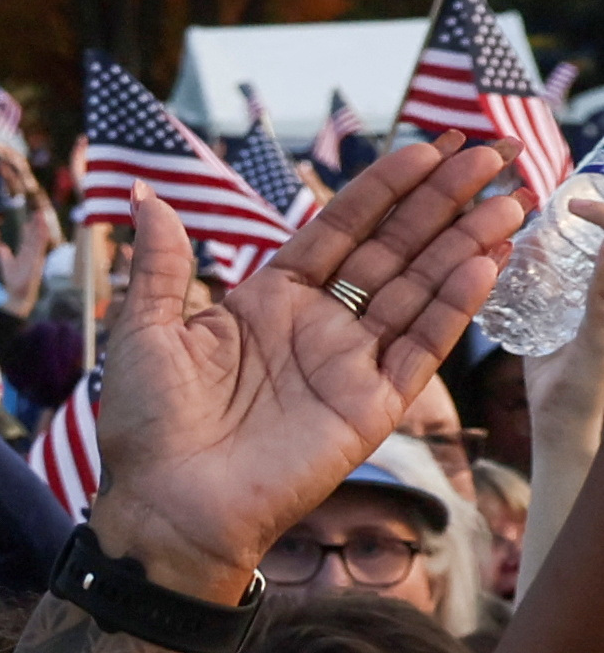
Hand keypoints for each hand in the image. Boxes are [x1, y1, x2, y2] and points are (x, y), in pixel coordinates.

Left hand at [89, 139, 519, 597]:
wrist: (164, 506)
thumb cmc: (147, 427)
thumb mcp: (145, 332)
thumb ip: (161, 265)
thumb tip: (148, 197)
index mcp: (267, 302)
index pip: (340, 229)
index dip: (384, 188)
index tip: (427, 146)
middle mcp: (317, 327)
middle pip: (393, 250)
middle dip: (441, 202)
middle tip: (489, 153)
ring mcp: (348, 365)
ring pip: (419, 291)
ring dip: (463, 244)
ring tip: (507, 198)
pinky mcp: (370, 407)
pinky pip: (419, 348)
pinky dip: (452, 307)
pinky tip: (482, 263)